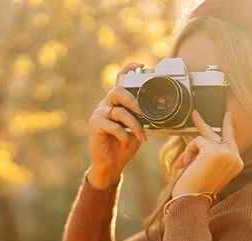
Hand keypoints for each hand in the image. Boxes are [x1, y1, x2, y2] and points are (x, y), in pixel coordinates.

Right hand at [86, 62, 147, 187]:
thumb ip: (141, 118)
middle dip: (133, 100)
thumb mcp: (137, 129)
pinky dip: (123, 135)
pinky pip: (113, 126)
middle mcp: (106, 104)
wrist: (111, 164)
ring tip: (142, 135)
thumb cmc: (124, 145)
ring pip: (118, 111)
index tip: (141, 65)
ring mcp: (99, 114)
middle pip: (117, 91)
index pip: (120, 80)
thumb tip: (156, 112)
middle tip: (143, 112)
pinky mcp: (95, 125)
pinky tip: (125, 142)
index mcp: (116, 102)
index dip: (128, 70)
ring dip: (134, 124)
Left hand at [171, 110, 243, 196]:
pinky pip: (196, 141)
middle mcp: (235, 157)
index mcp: (236, 163)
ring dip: (189, 151)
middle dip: (202, 123)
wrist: (191, 202)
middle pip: (218, 134)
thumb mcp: (205, 168)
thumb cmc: (196, 190)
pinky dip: (187, 152)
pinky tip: (185, 165)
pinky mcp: (214, 151)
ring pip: (203, 138)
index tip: (227, 114)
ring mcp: (226, 153)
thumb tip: (194, 134)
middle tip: (194, 113)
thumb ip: (206, 152)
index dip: (228, 125)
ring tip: (184, 164)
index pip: (232, 139)